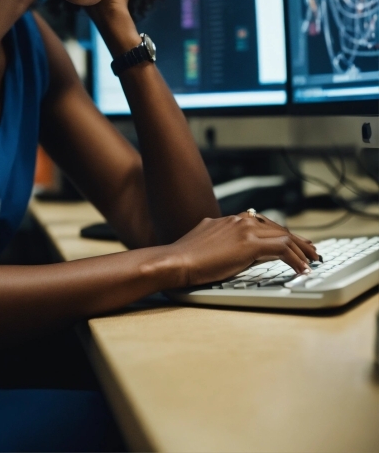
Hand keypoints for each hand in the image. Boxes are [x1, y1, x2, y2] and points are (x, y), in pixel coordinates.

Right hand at [167, 213, 319, 288]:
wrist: (176, 260)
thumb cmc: (186, 258)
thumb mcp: (208, 244)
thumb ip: (224, 242)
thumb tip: (238, 250)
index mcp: (230, 220)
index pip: (264, 224)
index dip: (281, 234)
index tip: (294, 243)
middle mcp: (239, 220)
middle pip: (278, 228)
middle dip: (298, 240)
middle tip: (312, 251)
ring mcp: (245, 229)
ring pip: (284, 236)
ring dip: (302, 249)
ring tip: (313, 260)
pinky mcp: (249, 244)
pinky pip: (281, 249)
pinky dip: (295, 259)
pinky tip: (302, 268)